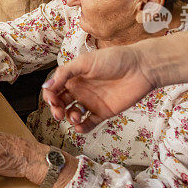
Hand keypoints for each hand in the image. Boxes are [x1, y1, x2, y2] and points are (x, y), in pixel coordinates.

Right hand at [41, 46, 155, 131]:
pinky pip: (89, 123)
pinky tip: (80, 127)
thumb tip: (46, 86)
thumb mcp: (84, 62)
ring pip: (73, 114)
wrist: (140, 68)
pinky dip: (82, 128)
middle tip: (58, 112)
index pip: (55, 88)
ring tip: (75, 116)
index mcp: (74, 76)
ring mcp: (92, 101)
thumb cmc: (114, 59)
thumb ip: (64, 74)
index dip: (50, 95)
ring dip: (69, 118)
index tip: (51, 99)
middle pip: (61, 103)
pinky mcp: (104, 112)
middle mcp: (81, 89)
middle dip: (56, 109)